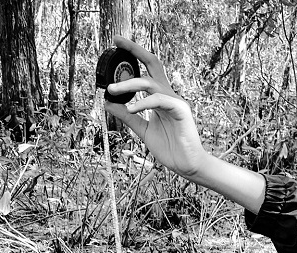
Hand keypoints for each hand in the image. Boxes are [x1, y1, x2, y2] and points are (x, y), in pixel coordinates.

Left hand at [103, 37, 207, 179]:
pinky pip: (158, 101)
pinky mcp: (180, 110)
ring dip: (128, 84)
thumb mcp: (143, 130)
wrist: (187, 165)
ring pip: (149, 82)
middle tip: (116, 43)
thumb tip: (109, 103)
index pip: (147, 69)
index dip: (134, 54)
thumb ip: (128, 116)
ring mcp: (175, 101)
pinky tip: (130, 109)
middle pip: (152, 63)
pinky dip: (142, 103)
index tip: (117, 44)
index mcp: (160, 97)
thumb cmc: (170, 148)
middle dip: (135, 50)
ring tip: (111, 90)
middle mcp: (168, 94)